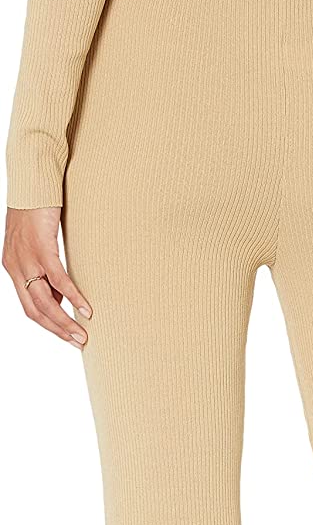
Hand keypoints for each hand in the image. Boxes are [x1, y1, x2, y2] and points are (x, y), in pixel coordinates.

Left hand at [3, 206, 91, 346]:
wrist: (31, 182)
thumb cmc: (37, 210)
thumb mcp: (38, 244)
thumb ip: (44, 270)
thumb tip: (60, 294)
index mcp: (13, 268)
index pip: (29, 307)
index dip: (48, 324)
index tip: (67, 335)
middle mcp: (15, 267)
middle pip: (35, 310)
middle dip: (57, 330)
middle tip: (78, 342)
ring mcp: (26, 259)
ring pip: (44, 301)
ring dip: (64, 322)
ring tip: (82, 334)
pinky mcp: (41, 248)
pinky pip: (58, 279)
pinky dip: (72, 297)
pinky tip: (85, 310)